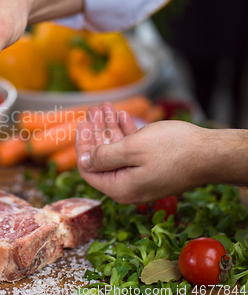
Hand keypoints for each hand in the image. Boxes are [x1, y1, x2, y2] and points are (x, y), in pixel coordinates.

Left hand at [76, 102, 213, 203]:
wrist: (212, 154)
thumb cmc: (174, 150)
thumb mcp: (132, 149)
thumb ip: (104, 157)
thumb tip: (83, 161)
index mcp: (120, 188)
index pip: (88, 170)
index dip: (82, 146)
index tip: (82, 124)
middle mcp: (128, 187)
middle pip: (102, 159)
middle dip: (96, 132)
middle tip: (92, 110)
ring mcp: (141, 178)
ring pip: (117, 152)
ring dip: (110, 128)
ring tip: (104, 107)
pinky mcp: (152, 169)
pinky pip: (132, 152)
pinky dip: (126, 133)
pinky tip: (122, 116)